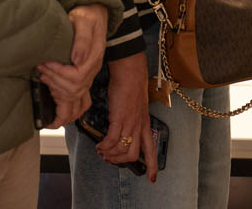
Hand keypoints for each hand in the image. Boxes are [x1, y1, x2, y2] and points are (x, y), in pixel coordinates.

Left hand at [37, 4, 107, 125]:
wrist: (94, 12)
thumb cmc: (86, 14)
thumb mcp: (83, 20)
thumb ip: (82, 39)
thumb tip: (77, 60)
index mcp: (94, 56)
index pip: (77, 76)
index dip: (59, 72)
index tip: (46, 62)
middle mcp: (93, 67)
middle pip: (75, 89)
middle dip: (55, 81)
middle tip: (41, 69)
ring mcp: (89, 73)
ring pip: (75, 96)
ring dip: (57, 92)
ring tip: (44, 78)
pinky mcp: (84, 75)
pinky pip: (77, 97)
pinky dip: (63, 100)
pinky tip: (52, 91)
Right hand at [95, 52, 157, 180]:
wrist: (130, 73)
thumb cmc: (130, 86)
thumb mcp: (135, 106)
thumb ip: (131, 118)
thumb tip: (121, 127)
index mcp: (145, 124)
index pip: (151, 149)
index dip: (152, 165)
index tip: (152, 178)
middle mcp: (139, 126)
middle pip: (133, 155)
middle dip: (121, 162)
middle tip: (110, 159)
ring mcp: (130, 123)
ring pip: (122, 150)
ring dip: (110, 154)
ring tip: (102, 151)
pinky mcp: (120, 118)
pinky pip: (112, 140)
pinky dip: (105, 146)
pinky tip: (100, 145)